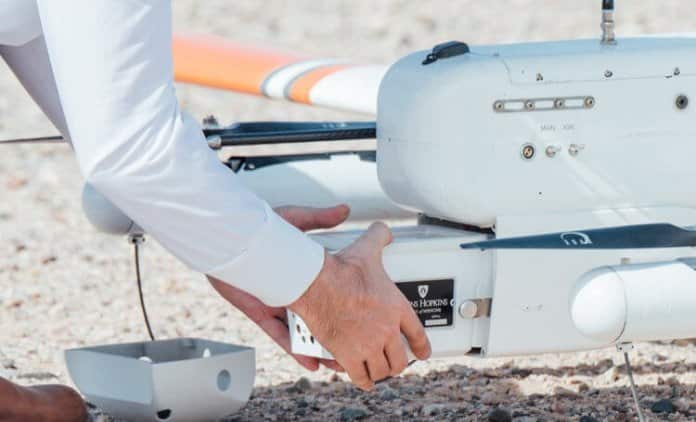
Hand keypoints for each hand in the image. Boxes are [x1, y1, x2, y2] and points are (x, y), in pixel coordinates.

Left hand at [208, 204, 349, 371]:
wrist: (227, 235)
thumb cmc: (257, 224)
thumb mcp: (295, 219)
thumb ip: (319, 218)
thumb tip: (343, 210)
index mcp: (303, 268)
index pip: (329, 289)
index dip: (346, 302)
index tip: (363, 314)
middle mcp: (292, 287)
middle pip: (319, 315)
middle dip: (336, 332)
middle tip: (356, 346)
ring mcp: (277, 301)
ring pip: (302, 331)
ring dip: (319, 347)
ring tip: (337, 361)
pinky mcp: (259, 310)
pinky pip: (279, 334)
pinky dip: (294, 348)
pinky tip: (310, 361)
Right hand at [289, 222, 431, 390]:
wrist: (319, 285)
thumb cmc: (343, 270)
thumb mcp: (367, 250)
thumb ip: (379, 238)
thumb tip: (384, 231)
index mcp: (396, 308)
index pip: (417, 334)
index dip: (422, 346)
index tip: (422, 353)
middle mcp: (386, 330)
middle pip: (399, 358)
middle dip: (398, 363)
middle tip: (395, 363)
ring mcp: (369, 345)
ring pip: (382, 370)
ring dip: (381, 373)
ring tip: (380, 372)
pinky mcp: (348, 355)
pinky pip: (360, 376)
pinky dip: (363, 380)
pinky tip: (364, 381)